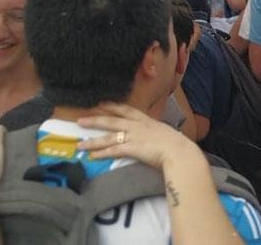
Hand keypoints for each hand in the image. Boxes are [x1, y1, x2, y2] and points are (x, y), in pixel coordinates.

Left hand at [76, 102, 197, 168]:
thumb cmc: (176, 144)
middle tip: (80, 120)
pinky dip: (102, 153)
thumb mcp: (165, 133)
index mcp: (146, 120)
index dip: (112, 106)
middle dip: (95, 120)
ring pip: (109, 137)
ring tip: (80, 144)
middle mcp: (138, 126)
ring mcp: (134, 136)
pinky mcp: (133, 148)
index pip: (126, 110)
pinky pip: (113, 150)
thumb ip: (155, 132)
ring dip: (93, 141)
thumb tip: (153, 135)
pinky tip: (92, 156)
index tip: (101, 103)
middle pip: (112, 121)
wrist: (179, 151)